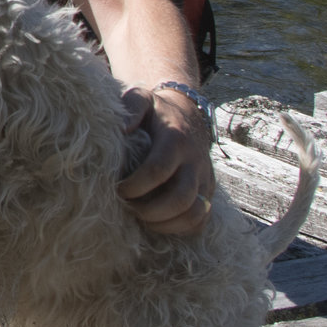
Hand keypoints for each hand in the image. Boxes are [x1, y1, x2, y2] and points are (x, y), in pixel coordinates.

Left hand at [117, 86, 214, 236]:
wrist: (189, 114)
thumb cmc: (157, 111)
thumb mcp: (143, 98)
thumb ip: (132, 106)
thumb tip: (123, 128)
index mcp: (176, 140)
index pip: (158, 170)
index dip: (136, 186)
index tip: (118, 190)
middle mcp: (195, 162)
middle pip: (180, 198)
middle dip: (150, 211)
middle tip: (129, 207)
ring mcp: (205, 180)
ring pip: (194, 214)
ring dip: (165, 223)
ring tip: (142, 217)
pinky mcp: (208, 192)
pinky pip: (201, 221)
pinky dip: (180, 228)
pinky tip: (158, 222)